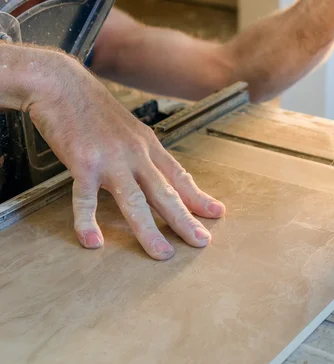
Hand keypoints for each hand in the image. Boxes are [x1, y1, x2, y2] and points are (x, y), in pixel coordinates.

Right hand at [27, 54, 224, 259]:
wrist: (60, 83)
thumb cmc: (92, 107)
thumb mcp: (129, 129)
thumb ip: (142, 153)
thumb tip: (155, 173)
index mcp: (148, 146)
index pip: (179, 177)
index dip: (199, 197)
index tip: (216, 213)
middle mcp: (136, 154)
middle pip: (166, 193)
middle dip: (186, 220)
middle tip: (202, 242)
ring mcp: (110, 160)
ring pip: (135, 201)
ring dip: (149, 231)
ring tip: (162, 253)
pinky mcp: (82, 163)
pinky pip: (85, 199)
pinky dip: (87, 222)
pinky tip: (93, 242)